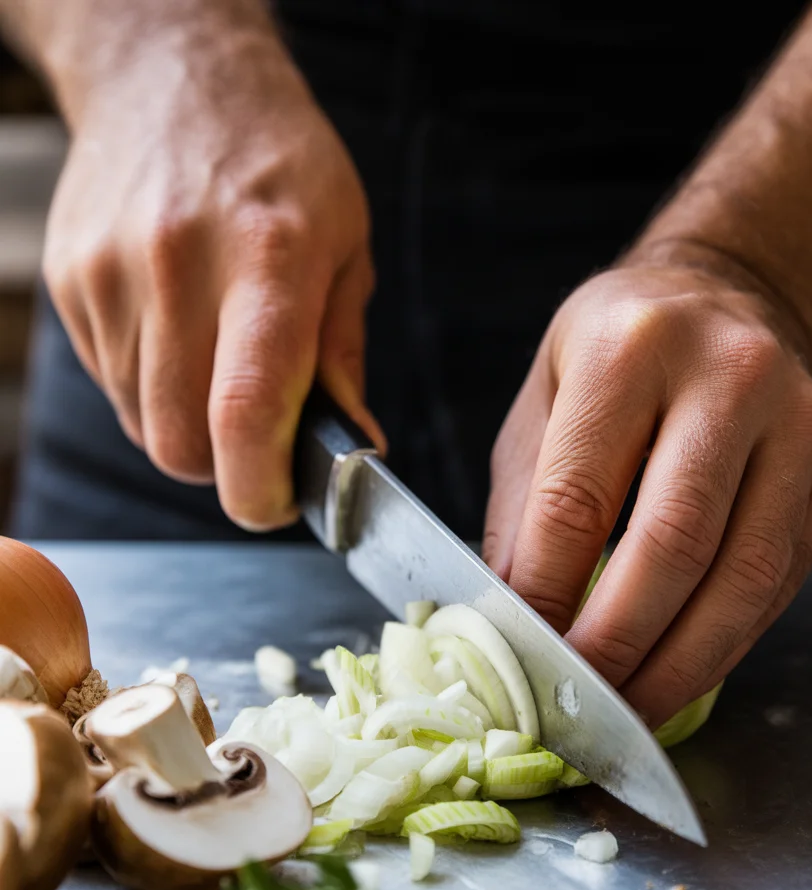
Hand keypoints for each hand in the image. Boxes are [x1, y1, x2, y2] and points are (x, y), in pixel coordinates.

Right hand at [43, 24, 382, 530]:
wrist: (172, 79)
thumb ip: (340, 358)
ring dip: (187, 424)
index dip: (260, 487)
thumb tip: (356, 452)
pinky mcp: (70, 281)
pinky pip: (113, 384)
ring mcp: (110, 274)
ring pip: (143, 424)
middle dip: (224, 467)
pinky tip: (178, 331)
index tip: (277, 503)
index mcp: (266, 258)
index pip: (245, 410)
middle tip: (258, 436)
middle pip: (180, 444)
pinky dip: (152, 387)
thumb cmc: (280, 168)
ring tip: (218, 359)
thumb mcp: (344, 249)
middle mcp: (177, 266)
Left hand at [484, 265, 811, 726]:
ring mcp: (797, 421)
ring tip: (629, 710)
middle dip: (618, 644)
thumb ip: (523, 508)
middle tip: (577, 704)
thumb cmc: (616, 353)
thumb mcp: (544, 402)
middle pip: (672, 544)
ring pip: (741, 576)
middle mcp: (727, 376)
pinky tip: (683, 670)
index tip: (524, 653)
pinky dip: (727, 642)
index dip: (547, 595)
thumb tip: (510, 618)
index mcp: (629, 349)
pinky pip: (780, 580)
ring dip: (681, 664)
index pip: (578, 500)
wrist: (725, 297)